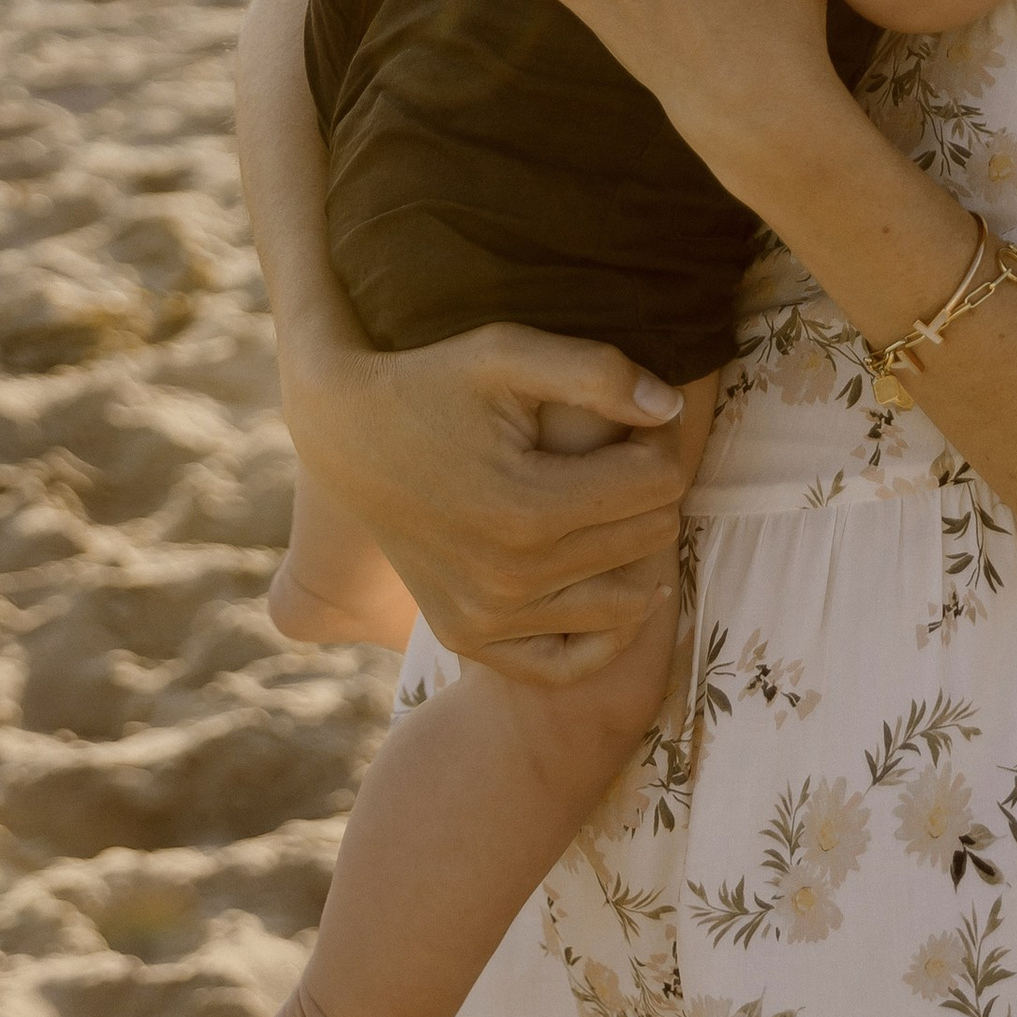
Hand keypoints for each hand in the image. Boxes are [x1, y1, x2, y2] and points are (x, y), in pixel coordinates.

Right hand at [283, 319, 692, 685]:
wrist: (345, 432)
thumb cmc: (434, 380)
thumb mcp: (507, 352)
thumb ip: (597, 372)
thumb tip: (671, 408)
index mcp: (528, 507)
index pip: (659, 482)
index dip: (663, 437)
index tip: (644, 412)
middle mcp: (511, 578)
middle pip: (648, 539)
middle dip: (653, 488)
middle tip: (628, 449)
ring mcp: (488, 618)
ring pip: (626, 602)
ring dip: (636, 551)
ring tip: (616, 500)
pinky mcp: (469, 637)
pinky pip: (567, 664)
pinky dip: (604, 634)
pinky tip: (616, 585)